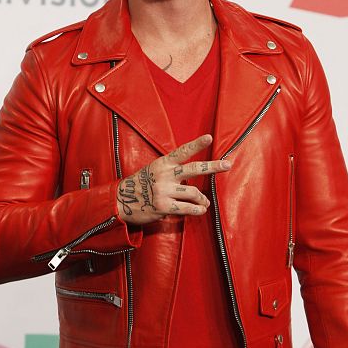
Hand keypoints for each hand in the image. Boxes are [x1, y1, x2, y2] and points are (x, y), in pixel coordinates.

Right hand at [116, 134, 231, 224]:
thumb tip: (193, 179)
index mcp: (163, 164)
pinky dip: (197, 210)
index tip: (209, 137)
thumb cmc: (141, 185)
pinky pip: (187, 208)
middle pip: (194, 169)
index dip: (197, 144)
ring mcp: (164, 190)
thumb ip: (172, 171)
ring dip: (203, 199)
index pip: (182, 151)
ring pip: (194, 192)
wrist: (120, 201)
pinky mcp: (163, 206)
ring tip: (205, 202)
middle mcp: (165, 175)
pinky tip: (201, 210)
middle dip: (213, 166)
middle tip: (227, 164)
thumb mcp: (154, 171)